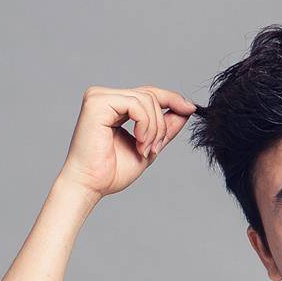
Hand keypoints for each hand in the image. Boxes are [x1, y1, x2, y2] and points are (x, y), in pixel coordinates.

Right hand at [58, 84, 196, 202]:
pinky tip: (139, 143)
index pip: (148, 94)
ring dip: (154, 129)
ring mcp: (99, 97)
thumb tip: (186, 110)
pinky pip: (136, 104)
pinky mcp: (97, 102)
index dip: (171, 99)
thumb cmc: (111, 172)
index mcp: (114, 105)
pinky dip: (145, 126)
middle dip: (162, 124)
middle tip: (156, 149)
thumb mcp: (148, 147)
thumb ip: (164, 129)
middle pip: (150, 94)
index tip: (190, 109)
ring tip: (145, 150)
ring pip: (146, 100)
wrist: (91, 186)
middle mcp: (105, 96)